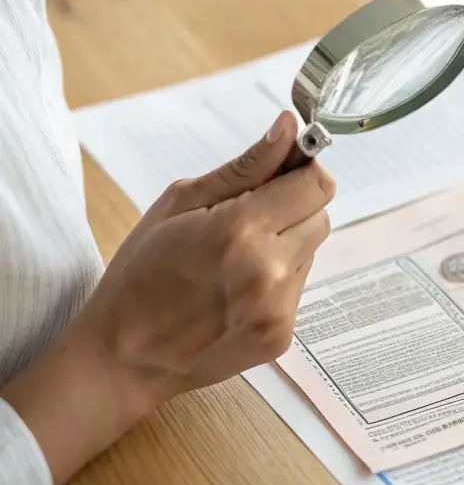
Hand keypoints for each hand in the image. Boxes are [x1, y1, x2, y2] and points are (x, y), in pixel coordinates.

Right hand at [3, 112, 334, 484]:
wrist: (122, 357)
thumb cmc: (140, 272)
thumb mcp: (181, 203)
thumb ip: (246, 166)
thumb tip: (289, 127)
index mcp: (241, 230)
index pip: (316, 183)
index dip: (300, 171)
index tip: (278, 173)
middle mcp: (269, 271)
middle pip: (320, 214)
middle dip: (293, 206)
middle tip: (248, 216)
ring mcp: (278, 309)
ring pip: (311, 249)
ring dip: (286, 241)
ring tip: (236, 256)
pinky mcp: (282, 335)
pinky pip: (299, 286)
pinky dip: (278, 277)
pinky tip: (236, 288)